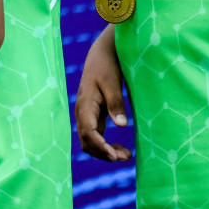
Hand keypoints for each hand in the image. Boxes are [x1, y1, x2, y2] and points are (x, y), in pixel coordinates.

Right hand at [74, 26, 131, 161]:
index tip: (115, 156)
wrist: (102, 52)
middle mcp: (83, 112)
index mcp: (85, 104)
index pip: (88, 132)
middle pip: (86, 141)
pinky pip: (95, 136)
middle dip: (103, 153)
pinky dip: (105, 145)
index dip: (100, 146)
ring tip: (126, 155)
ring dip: (104, 151)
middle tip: (126, 156)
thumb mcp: (113, 82)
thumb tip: (121, 126)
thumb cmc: (107, 65)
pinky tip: (120, 147)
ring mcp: (87, 114)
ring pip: (89, 141)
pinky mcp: (93, 115)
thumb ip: (116, 104)